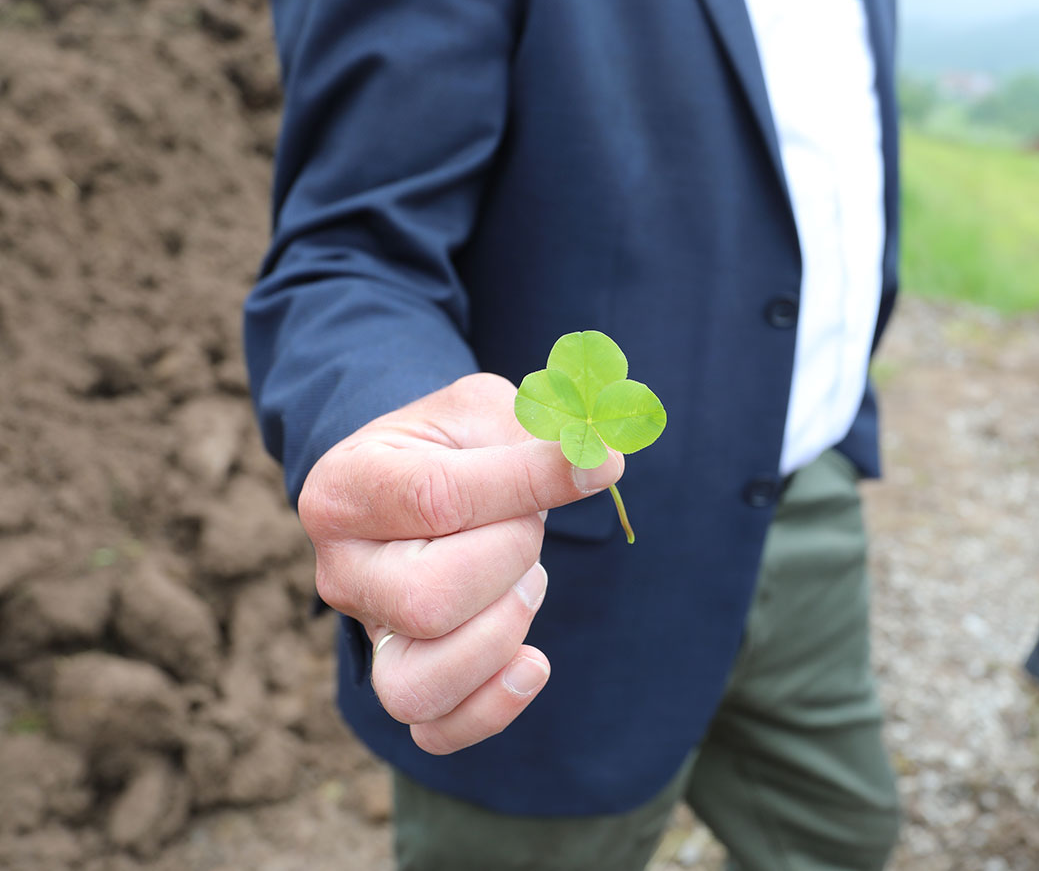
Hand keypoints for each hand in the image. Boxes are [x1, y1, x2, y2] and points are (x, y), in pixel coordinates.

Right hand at [298, 373, 623, 753]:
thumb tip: (598, 462)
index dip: (529, 484)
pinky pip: (435, 728)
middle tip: (525, 523)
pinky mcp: (402, 674)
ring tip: (525, 579)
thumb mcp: (485, 411)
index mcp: (345, 487)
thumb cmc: (454, 442)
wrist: (421, 478)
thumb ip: (536, 432)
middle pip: (428, 600)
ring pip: (417, 683)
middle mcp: (340, 570)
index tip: (596, 466)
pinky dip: (493, 707)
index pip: (438, 499)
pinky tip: (535, 662)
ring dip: (499, 631)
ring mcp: (368, 631)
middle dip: (509, 557)